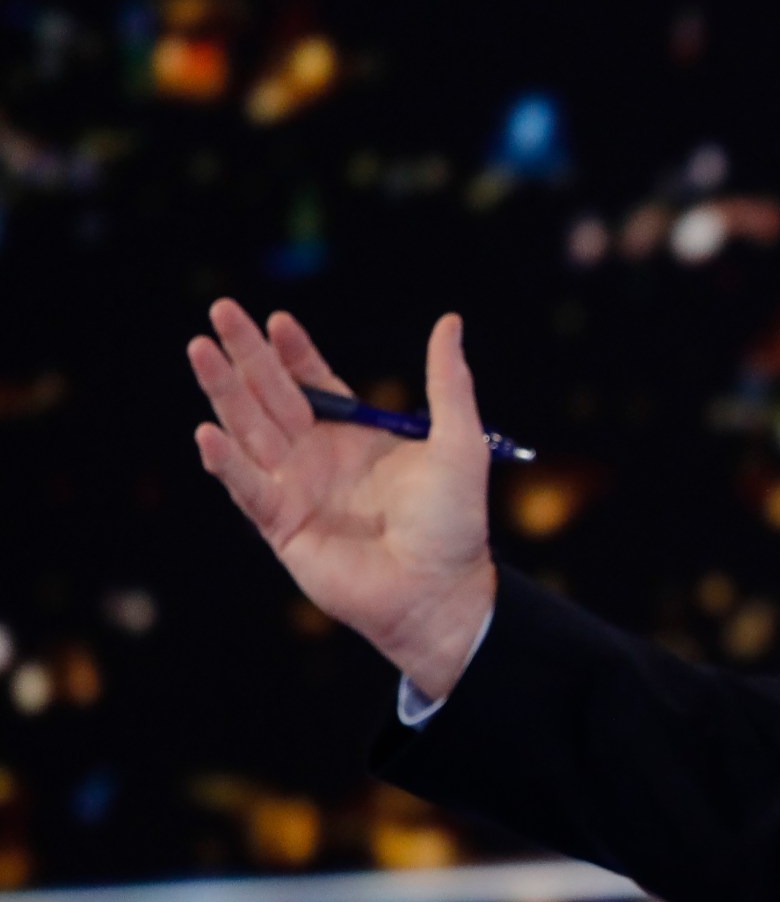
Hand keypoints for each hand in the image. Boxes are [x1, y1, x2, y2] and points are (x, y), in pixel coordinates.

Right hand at [188, 301, 496, 698]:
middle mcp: (317, 457)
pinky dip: (226, 462)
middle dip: (246, 354)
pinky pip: (247, 488)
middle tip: (221, 311)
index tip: (276, 318)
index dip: (292, 351)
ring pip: (249, 429)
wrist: (442, 591)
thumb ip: (448, 384)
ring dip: (223, 391)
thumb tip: (450, 321)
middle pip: (271, 395)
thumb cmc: (453, 523)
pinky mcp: (280, 525)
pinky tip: (207, 432)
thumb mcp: (458, 443)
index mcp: (355, 435)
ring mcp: (294, 489)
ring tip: (199, 349)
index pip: (314, 382)